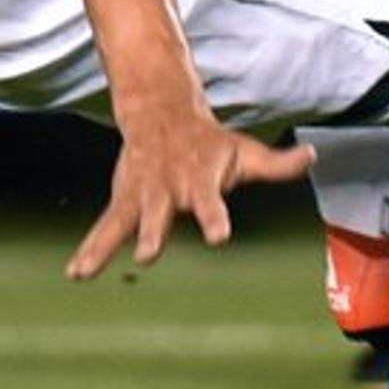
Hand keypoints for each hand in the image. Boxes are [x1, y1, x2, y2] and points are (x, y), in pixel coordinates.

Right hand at [68, 101, 310, 276]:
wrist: (162, 115)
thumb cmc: (209, 144)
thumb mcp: (245, 152)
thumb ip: (277, 164)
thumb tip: (312, 155)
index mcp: (199, 182)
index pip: (210, 201)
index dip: (214, 218)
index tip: (218, 237)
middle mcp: (167, 190)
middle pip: (159, 213)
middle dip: (152, 233)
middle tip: (147, 254)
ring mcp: (141, 196)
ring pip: (121, 221)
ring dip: (105, 245)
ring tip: (86, 271)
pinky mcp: (123, 201)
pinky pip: (103, 228)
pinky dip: (90, 249)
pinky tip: (76, 273)